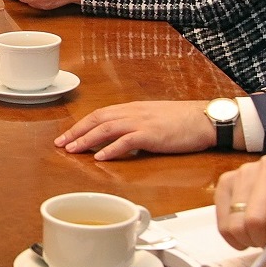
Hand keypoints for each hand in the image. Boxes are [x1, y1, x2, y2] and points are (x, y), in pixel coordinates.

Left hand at [55, 100, 215, 159]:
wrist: (205, 118)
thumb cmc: (183, 121)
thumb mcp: (153, 119)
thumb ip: (135, 127)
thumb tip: (120, 140)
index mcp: (133, 109)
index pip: (99, 114)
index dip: (81, 125)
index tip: (66, 136)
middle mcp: (133, 112)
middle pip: (97, 119)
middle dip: (76, 132)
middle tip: (60, 144)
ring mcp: (142, 122)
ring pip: (106, 128)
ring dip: (86, 140)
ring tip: (72, 151)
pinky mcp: (152, 135)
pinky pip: (126, 141)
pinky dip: (111, 149)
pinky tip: (99, 157)